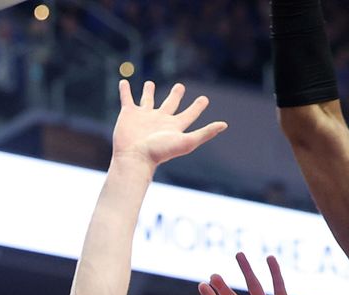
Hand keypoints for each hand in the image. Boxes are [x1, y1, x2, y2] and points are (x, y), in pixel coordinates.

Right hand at [112, 80, 227, 167]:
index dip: (197, 107)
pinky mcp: (128, 114)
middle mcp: (159, 120)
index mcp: (174, 126)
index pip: (189, 114)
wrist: (135, 158)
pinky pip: (127, 99)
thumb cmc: (160, 152)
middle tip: (180, 86)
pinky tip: (124, 83)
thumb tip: (224, 125)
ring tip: (149, 83)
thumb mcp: (186, 142)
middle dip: (175, 95)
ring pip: (147, 100)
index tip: (204, 99)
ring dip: (147, 91)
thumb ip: (205, 133)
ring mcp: (143, 116)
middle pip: (170, 104)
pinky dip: (125, 91)